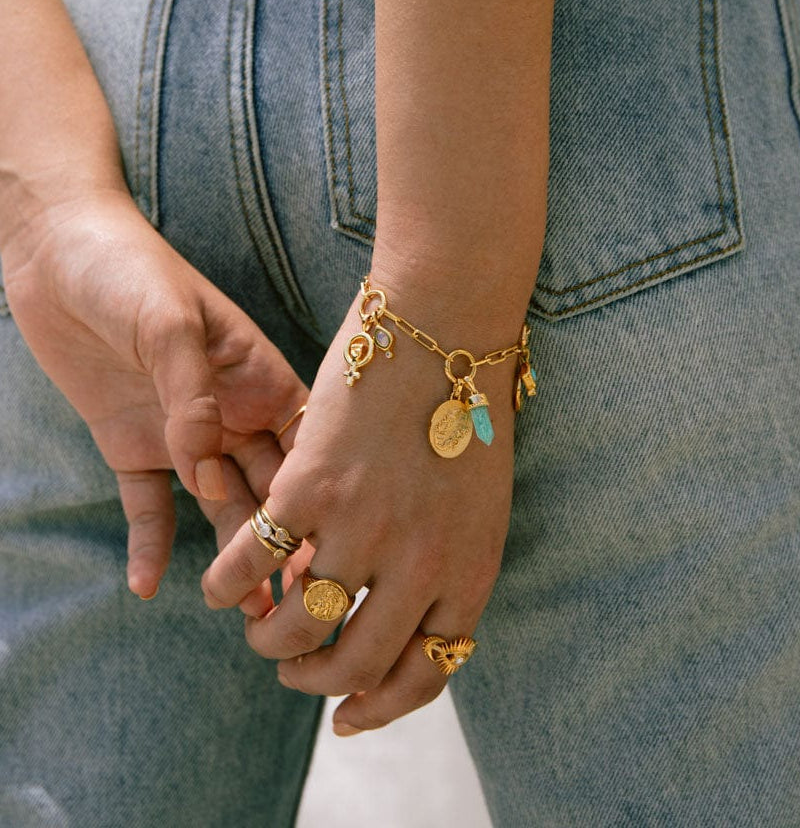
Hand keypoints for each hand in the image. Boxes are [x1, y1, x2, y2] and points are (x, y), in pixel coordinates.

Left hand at [2, 189, 308, 597]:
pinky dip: (150, 543)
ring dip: (232, 557)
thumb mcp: (172, 320)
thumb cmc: (130, 267)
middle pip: (269, 489)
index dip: (321, 497)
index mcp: (260, 378)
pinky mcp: (134, 445)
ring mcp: (184, 434)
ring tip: (244, 612)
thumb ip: (194, 396)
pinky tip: (148, 586)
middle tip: (296, 604)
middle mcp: (233, 414)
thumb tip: (205, 470)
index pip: (305, 447)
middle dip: (284, 543)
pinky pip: (148, 504)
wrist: (57, 250)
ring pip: (219, 507)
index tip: (332, 550)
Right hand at [202, 280, 516, 732]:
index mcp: (468, 571)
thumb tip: (406, 617)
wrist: (447, 325)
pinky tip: (218, 585)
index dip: (381, 707)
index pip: (426, 673)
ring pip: (297, 624)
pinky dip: (224, 584)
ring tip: (258, 630)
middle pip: (353, 663)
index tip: (349, 717)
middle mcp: (419, 565)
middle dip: (315, 682)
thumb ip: (448, 565)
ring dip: (267, 641)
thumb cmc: (468, 405)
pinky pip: (251, 561)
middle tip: (292, 672)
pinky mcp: (311, 488)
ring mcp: (363, 528)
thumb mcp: (481, 503)